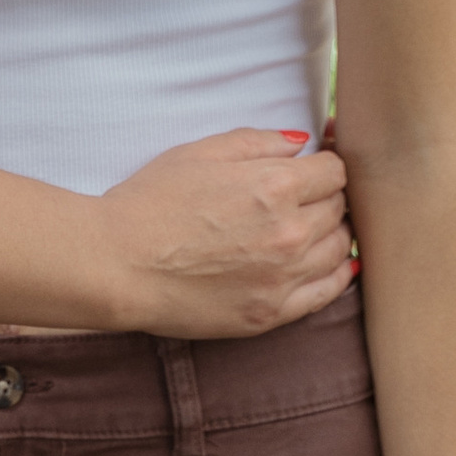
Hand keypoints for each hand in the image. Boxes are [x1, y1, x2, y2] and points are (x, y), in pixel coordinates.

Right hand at [94, 129, 351, 338]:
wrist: (116, 264)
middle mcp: (289, 233)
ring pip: (339, 248)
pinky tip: (335, 265)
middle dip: (325, 197)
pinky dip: (338, 275)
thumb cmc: (151, 203)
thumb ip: (258, 142)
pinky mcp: (270, 314)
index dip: (324, 165)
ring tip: (310, 228)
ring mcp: (282, 278)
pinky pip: (328, 293)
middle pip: (339, 208)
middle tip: (304, 197)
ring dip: (331, 233)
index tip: (313, 169)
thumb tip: (302, 143)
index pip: (334, 171)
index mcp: (274, 186)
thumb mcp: (200, 152)